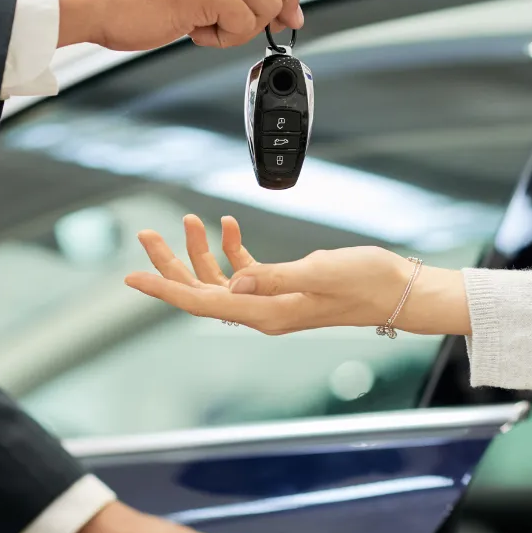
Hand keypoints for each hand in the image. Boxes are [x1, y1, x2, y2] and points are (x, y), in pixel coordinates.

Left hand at [123, 215, 471, 335]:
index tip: (132, 276)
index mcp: (266, 313)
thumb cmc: (367, 281)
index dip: (164, 288)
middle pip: (200, 292)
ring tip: (186, 219)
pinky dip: (230, 248)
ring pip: (217, 280)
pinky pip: (244, 271)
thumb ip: (275, 277)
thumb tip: (232, 283)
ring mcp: (271, 301)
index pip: (201, 303)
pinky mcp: (283, 287)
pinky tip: (227, 225)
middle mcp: (262, 311)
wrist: (399, 290)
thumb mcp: (321, 272)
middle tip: (145, 235)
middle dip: (171, 264)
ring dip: (199, 251)